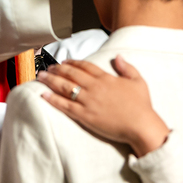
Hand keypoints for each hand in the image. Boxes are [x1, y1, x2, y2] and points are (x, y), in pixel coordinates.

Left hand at [38, 56, 169, 156]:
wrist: (141, 125)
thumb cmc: (141, 105)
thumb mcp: (138, 81)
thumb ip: (126, 68)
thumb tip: (118, 57)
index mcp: (106, 78)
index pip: (85, 66)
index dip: (72, 62)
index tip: (64, 61)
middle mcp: (95, 87)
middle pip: (71, 74)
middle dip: (57, 69)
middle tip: (47, 68)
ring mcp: (89, 101)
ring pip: (65, 87)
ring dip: (51, 81)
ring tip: (41, 77)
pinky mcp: (85, 116)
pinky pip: (65, 106)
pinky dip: (53, 99)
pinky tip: (44, 94)